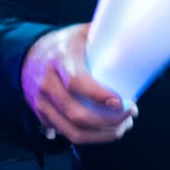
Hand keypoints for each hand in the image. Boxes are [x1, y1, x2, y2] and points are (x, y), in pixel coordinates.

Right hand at [21, 24, 137, 144]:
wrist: (28, 54)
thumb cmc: (64, 44)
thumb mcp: (83, 33)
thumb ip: (108, 37)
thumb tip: (140, 42)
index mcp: (61, 58)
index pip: (76, 82)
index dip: (99, 96)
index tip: (121, 102)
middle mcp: (47, 82)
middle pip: (76, 114)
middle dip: (108, 121)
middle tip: (129, 115)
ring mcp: (42, 102)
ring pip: (71, 131)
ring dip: (101, 135)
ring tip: (122, 127)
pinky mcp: (41, 115)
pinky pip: (66, 133)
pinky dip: (89, 137)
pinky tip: (106, 130)